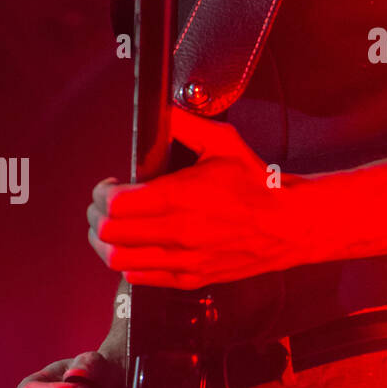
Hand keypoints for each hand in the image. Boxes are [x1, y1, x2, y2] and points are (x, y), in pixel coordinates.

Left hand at [87, 107, 301, 287]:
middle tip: (102, 206)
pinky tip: (135, 247)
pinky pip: (140, 277)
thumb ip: (185, 124)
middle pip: (108, 233)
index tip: (108, 186)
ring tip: (111, 229)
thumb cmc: (258, 185)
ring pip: (117, 260)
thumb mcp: (223, 143)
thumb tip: (161, 109)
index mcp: (181, 197)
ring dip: (104, 243)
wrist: (290, 226)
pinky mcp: (189, 278)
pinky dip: (128, 262)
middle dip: (96, 216)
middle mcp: (178, 232)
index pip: (116, 204)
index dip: (101, 193)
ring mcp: (183, 259)